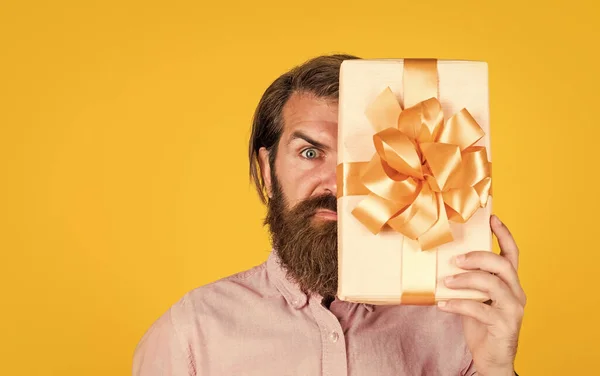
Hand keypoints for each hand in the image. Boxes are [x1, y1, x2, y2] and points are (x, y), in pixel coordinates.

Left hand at [437, 215, 525, 375]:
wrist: (491, 358)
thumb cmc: (481, 324)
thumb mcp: (476, 297)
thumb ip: (470, 281)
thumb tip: (444, 261)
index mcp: (511, 283)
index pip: (512, 253)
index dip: (504, 234)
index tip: (492, 218)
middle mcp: (516, 293)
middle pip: (503, 265)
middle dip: (478, 257)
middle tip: (456, 260)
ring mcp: (512, 310)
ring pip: (492, 285)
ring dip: (466, 280)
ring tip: (445, 281)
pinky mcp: (503, 326)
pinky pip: (479, 309)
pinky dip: (458, 304)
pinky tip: (441, 304)